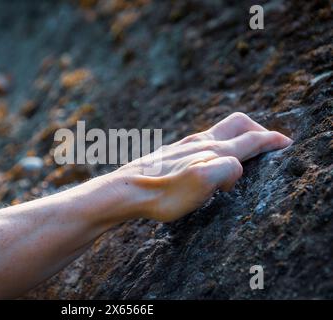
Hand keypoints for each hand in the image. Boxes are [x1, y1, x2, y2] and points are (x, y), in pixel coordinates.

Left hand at [113, 112, 292, 221]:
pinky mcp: (172, 154)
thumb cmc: (161, 192)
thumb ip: (227, 169)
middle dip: (257, 129)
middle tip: (267, 145)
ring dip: (236, 138)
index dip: (272, 140)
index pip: (251, 138)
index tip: (286, 143)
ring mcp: (184, 146)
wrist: (126, 191)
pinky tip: (209, 161)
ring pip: (219, 132)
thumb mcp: (201, 183)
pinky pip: (202, 142)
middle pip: (237, 123)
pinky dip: (217, 146)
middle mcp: (200, 142)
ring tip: (242, 153)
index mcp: (212, 149)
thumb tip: (234, 169)